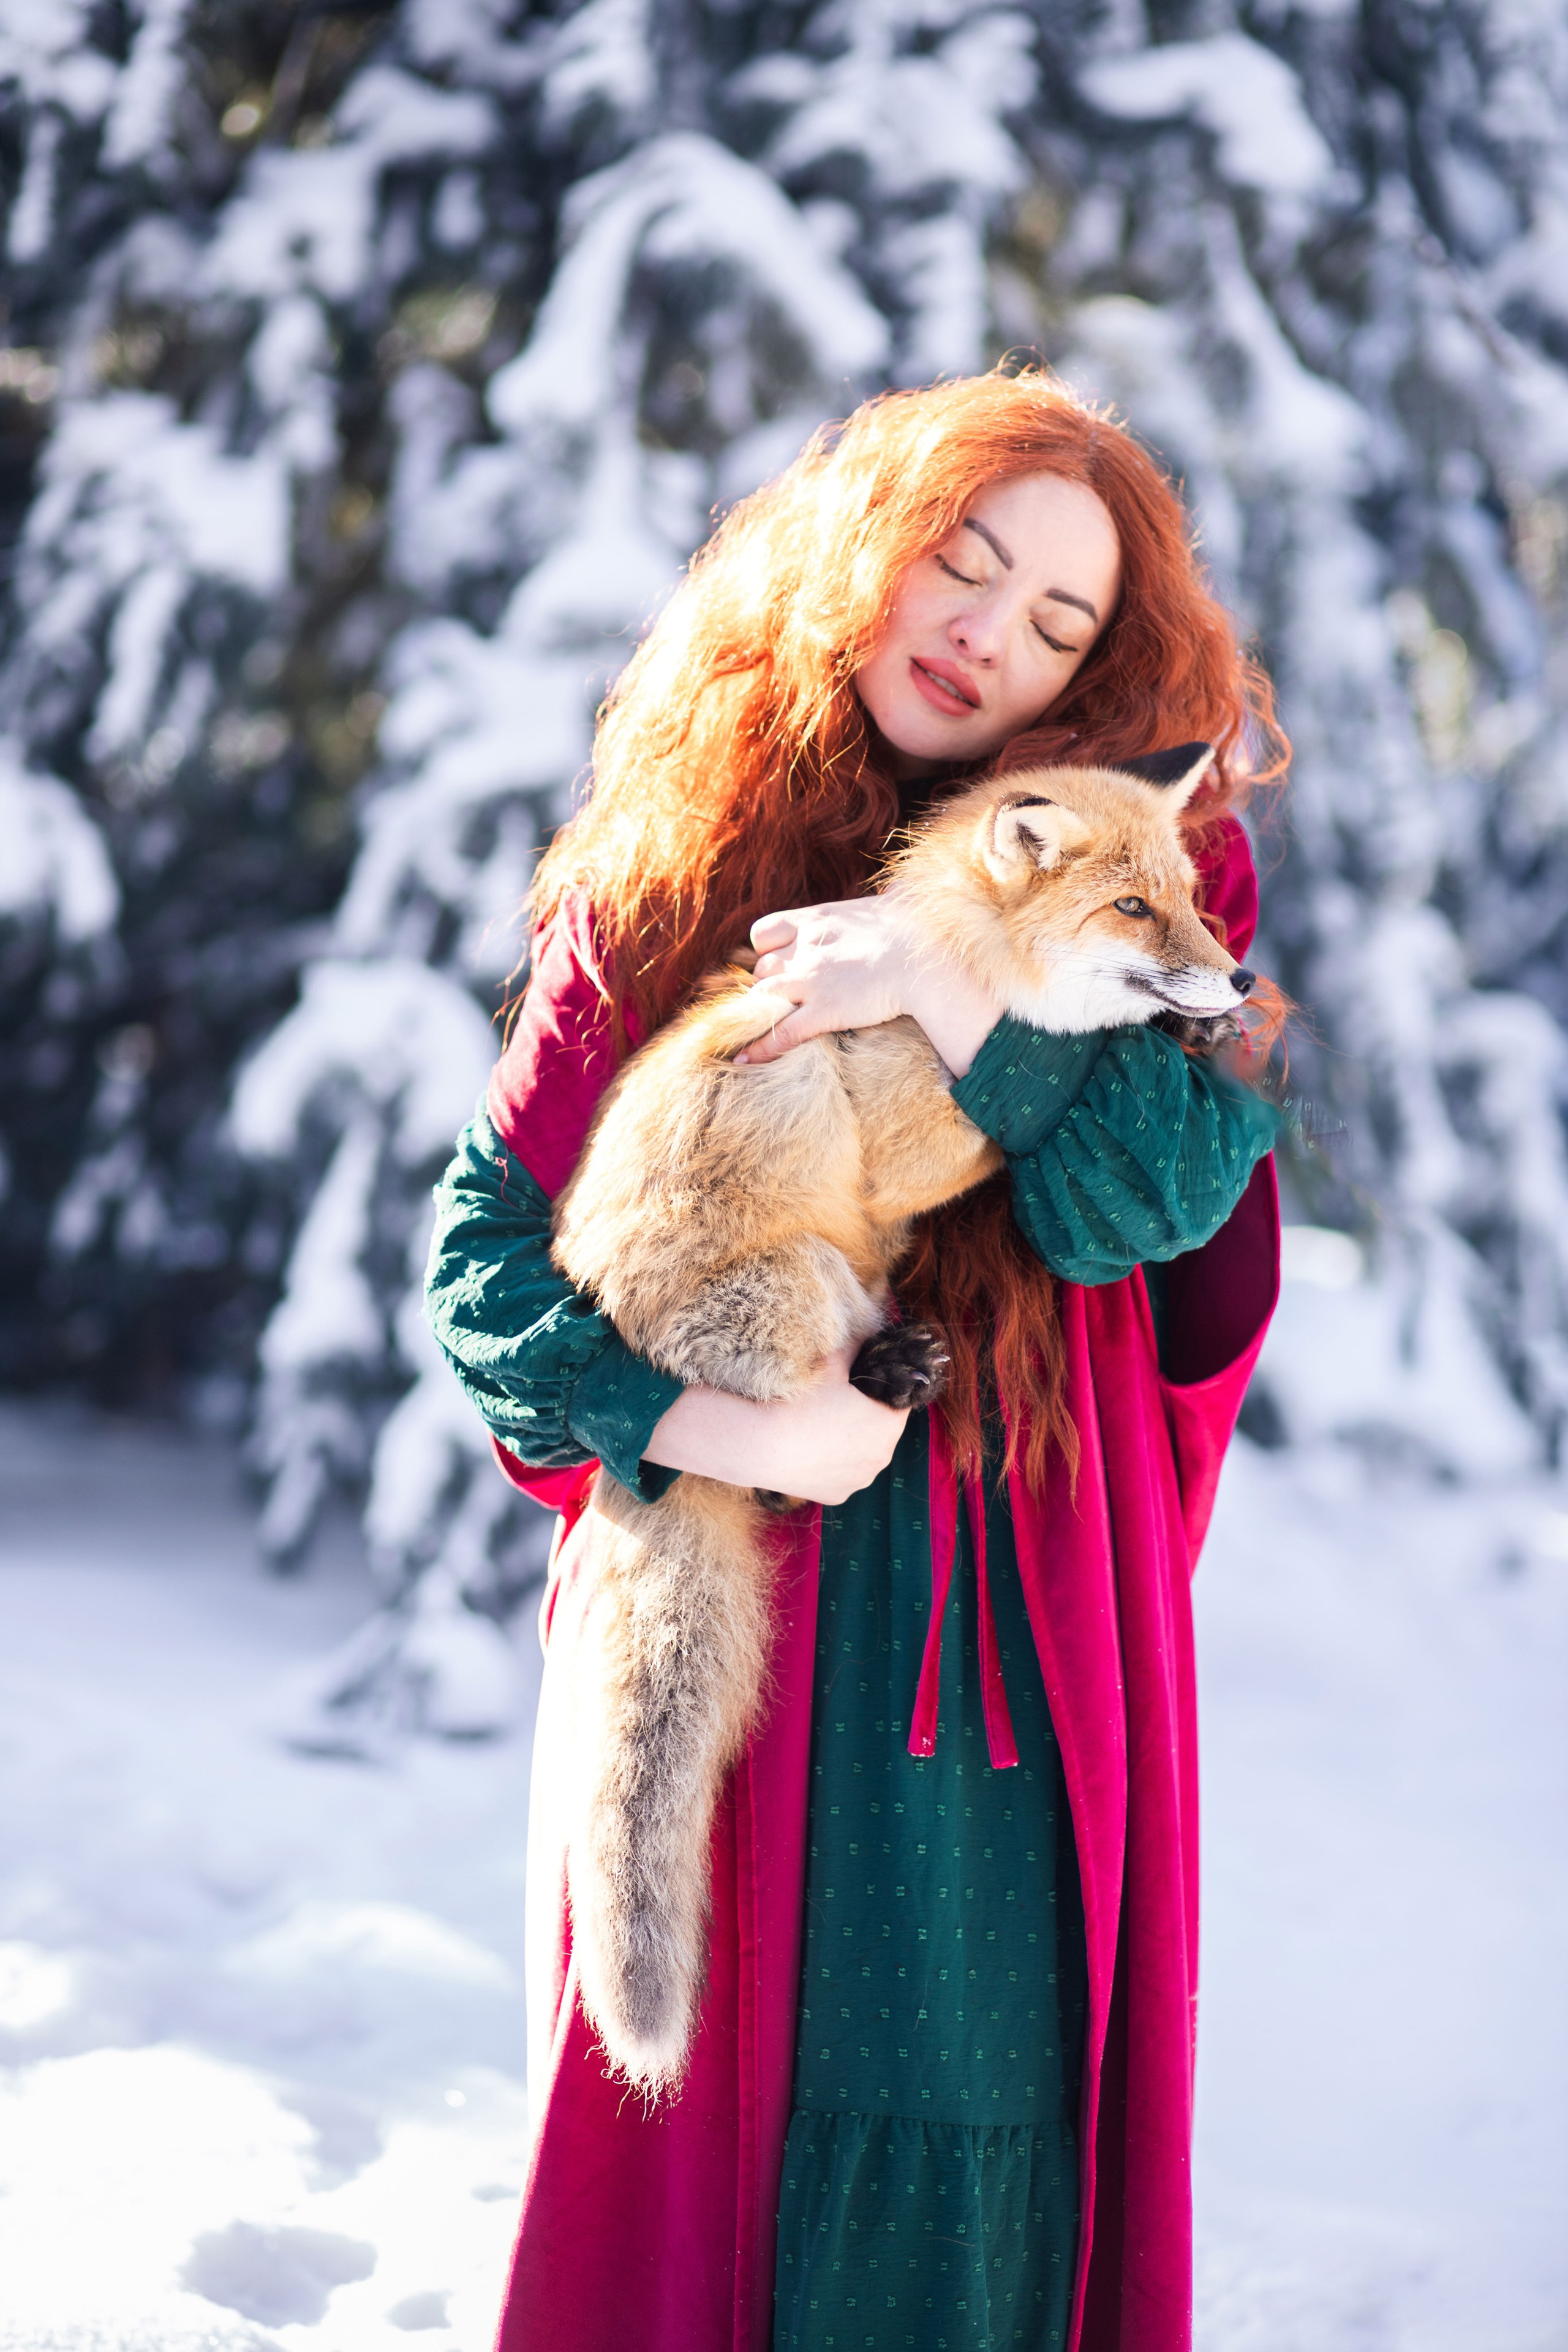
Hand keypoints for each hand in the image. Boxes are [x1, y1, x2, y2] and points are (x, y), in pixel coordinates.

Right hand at [642, 1346, 907, 1504]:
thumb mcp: (830, 1364)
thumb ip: (853, 1348)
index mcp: (888, 1423)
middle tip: (839, 1403)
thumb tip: (864, 1334)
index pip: (897, 1401)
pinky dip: (832, 1464)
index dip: (879, 1391)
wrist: (762, 1445)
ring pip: (863, 1455)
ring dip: (851, 1443)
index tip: (860, 1386)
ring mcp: (860, 1479)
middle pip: (881, 1430)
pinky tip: (812, 1451)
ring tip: (822, 1427)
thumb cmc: (801, 1401)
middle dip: (866, 1417)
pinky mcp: (837, 1495)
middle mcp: (882, 1457)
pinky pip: (842, 1474)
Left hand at [736, 894, 1001, 1076]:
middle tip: (786, 999)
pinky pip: (779, 1032)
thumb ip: (886, 898)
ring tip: (765, 1025)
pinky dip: (760, 1047)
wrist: (927, 959)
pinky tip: (744, 1058)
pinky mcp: (823, 1012)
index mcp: (815, 920)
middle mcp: (804, 948)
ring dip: (763, 1012)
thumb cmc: (917, 931)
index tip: (778, 961)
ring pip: (762, 998)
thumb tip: (900, 888)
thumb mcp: (892, 904)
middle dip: (768, 985)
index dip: (765, 950)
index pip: (762, 933)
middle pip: (761, 970)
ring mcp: (810, 981)